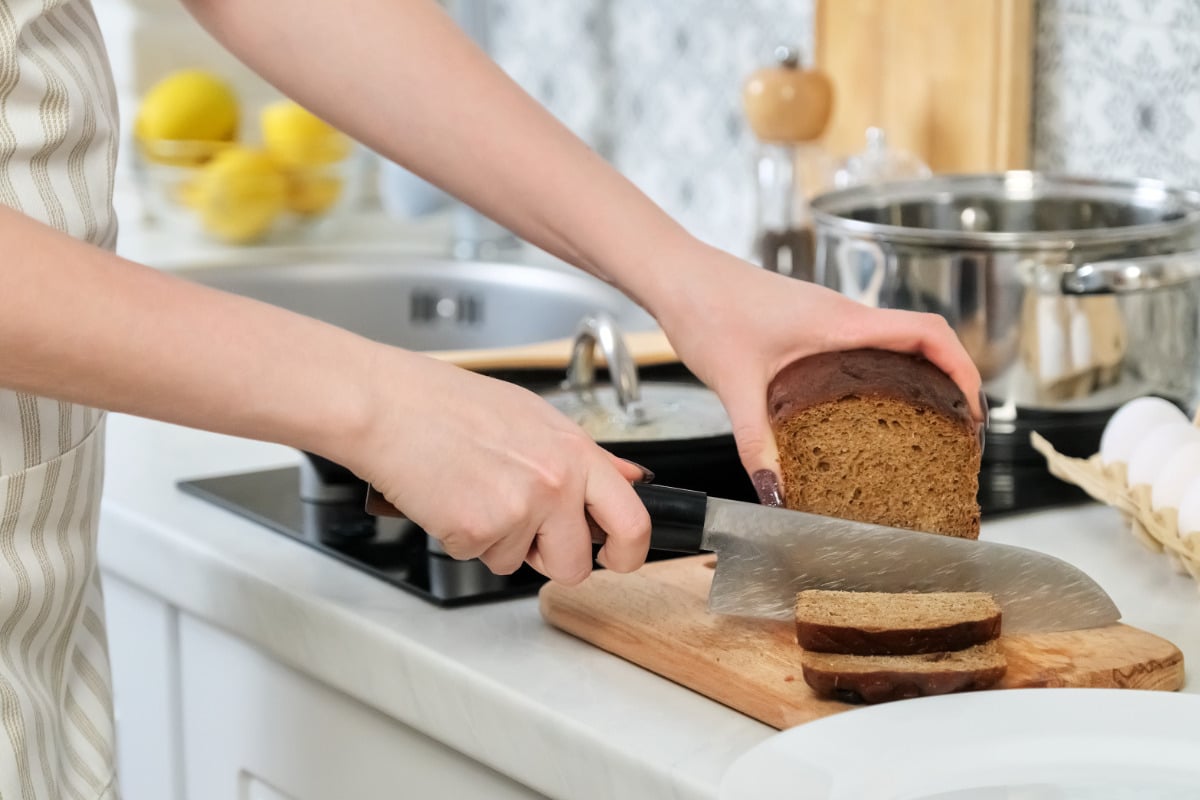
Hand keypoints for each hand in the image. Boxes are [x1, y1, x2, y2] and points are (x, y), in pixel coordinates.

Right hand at [332, 349, 650, 583]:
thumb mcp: (530, 416)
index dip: (629, 551)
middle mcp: (555, 482)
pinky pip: (479, 557)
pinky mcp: (479, 531)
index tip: (618, 557)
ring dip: (496, 542)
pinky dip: (460, 537)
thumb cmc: (445, 405)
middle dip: (555, 562)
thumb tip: (626, 478)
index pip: (633, 517)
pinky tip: (449, 498)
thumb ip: (581, 456)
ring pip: (518, 562)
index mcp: (573, 451)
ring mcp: (519, 509)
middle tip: (526, 535)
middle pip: (578, 563)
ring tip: (472, 492)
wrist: (387, 406)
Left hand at [648, 240, 983, 503]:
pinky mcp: (808, 323)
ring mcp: (827, 317)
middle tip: (955, 432)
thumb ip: (757, 443)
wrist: (675, 274)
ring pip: (892, 342)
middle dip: (949, 381)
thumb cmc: (705, 308)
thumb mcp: (734, 386)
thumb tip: (777, 494)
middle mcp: (842, 314)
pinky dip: (882, 371)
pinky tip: (864, 409)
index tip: (974, 410)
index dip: (963, 369)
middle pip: (922, 339)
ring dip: (917, 376)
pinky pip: (863, 345)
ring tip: (922, 426)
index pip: (928, 332)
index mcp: (840, 321)